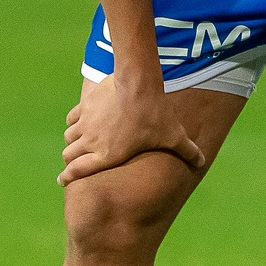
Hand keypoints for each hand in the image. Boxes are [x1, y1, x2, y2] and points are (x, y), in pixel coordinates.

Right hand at [59, 74, 207, 184]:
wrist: (138, 84)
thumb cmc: (154, 114)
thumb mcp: (173, 136)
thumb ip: (187, 151)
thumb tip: (202, 161)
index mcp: (107, 155)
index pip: (78, 171)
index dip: (68, 177)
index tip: (62, 180)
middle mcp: (91, 142)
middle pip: (69, 155)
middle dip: (70, 161)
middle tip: (74, 163)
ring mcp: (85, 123)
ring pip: (69, 137)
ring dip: (72, 141)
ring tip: (79, 142)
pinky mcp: (85, 106)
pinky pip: (71, 118)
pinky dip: (74, 122)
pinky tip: (81, 120)